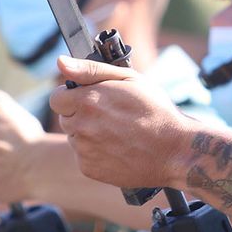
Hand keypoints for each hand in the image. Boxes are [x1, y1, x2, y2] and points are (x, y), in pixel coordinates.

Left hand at [48, 57, 192, 188]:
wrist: (174, 152)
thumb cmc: (156, 111)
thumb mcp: (129, 80)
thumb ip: (91, 69)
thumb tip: (60, 62)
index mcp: (88, 101)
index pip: (57, 98)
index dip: (70, 96)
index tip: (87, 98)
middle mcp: (81, 126)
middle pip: (65, 119)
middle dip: (81, 115)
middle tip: (109, 116)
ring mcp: (84, 150)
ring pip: (75, 138)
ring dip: (88, 135)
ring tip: (117, 134)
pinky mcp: (89, 169)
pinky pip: (84, 158)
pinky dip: (96, 154)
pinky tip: (117, 149)